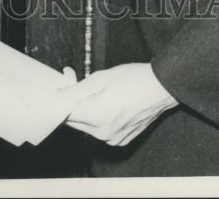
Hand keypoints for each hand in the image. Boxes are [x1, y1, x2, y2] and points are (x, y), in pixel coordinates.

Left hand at [60, 63, 177, 146]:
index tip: (60, 88)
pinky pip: (100, 130)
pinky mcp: (121, 140)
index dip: (60, 99)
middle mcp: (103, 133)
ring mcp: (113, 139)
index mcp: (97, 116)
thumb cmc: (132, 79)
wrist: (160, 88)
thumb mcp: (100, 78)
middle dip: (72, 103)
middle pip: (75, 121)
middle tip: (74, 81)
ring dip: (85, 110)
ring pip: (87, 126)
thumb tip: (58, 96)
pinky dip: (98, 118)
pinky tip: (106, 102)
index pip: (66, 114)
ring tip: (94, 91)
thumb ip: (76, 90)